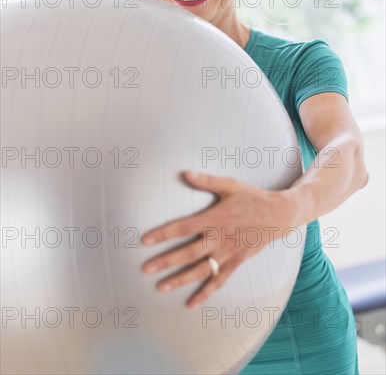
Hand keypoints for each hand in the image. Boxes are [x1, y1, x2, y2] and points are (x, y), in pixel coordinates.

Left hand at [141, 171, 296, 309]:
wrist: (279, 215)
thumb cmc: (252, 198)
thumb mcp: (230, 185)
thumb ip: (206, 181)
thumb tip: (184, 172)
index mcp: (214, 218)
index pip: (183, 227)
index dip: (163, 234)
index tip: (145, 240)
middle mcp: (219, 238)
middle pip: (188, 253)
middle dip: (166, 261)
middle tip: (146, 269)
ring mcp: (228, 253)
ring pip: (200, 270)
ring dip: (180, 280)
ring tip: (160, 288)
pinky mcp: (236, 262)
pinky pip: (219, 281)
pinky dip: (205, 293)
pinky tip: (191, 303)